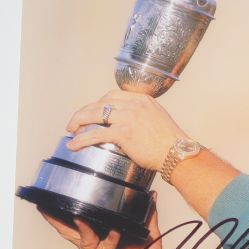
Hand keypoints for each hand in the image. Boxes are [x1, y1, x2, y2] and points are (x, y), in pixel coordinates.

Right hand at [40, 193, 163, 248]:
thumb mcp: (149, 234)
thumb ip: (148, 215)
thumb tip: (151, 194)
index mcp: (102, 234)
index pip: (81, 219)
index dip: (69, 209)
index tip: (62, 194)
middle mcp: (93, 244)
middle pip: (69, 228)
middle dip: (57, 216)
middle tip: (48, 202)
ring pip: (79, 237)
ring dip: (78, 224)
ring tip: (78, 212)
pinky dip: (108, 240)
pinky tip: (115, 232)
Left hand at [66, 90, 184, 170]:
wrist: (178, 153)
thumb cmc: (171, 142)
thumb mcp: (159, 118)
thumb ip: (143, 116)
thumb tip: (132, 125)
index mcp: (142, 99)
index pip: (112, 95)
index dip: (98, 104)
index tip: (92, 112)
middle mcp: (134, 104)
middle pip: (100, 103)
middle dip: (84, 112)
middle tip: (76, 122)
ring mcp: (128, 117)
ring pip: (94, 115)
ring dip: (78, 122)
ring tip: (71, 130)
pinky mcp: (123, 133)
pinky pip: (96, 134)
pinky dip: (82, 139)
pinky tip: (74, 144)